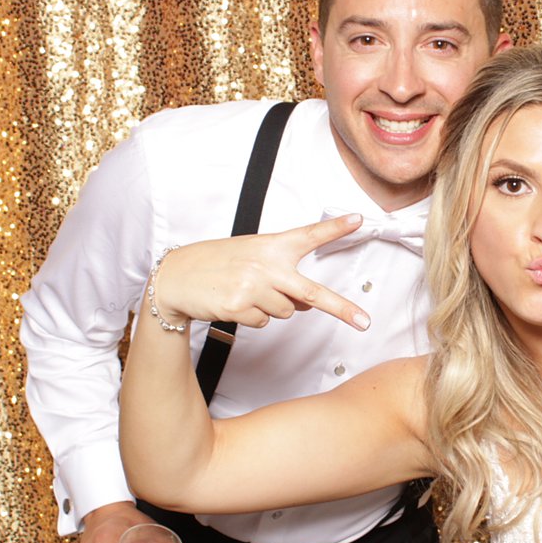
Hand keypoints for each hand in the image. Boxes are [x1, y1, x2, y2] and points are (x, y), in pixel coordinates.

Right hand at [152, 213, 371, 331]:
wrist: (176, 277)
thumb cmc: (217, 264)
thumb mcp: (250, 256)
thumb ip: (281, 275)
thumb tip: (305, 305)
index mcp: (271, 246)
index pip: (308, 235)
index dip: (335, 227)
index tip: (359, 219)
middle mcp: (266, 265)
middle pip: (312, 294)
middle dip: (342, 310)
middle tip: (365, 322)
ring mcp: (253, 287)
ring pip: (285, 313)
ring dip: (272, 308)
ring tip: (245, 292)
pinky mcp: (239, 307)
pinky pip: (263, 322)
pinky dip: (253, 318)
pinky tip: (234, 302)